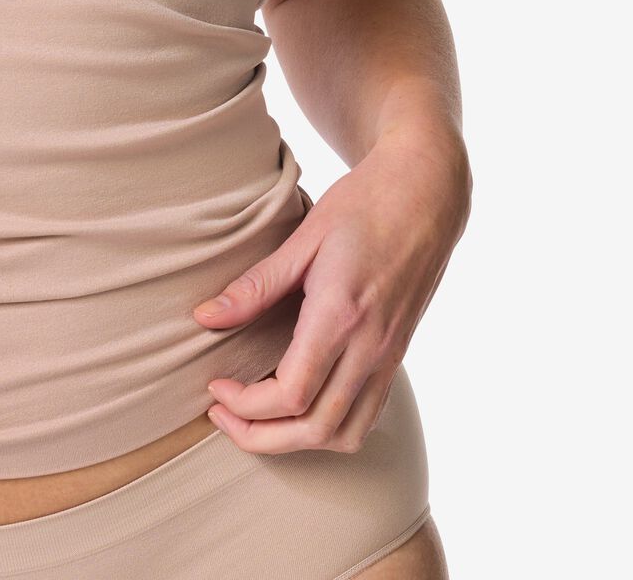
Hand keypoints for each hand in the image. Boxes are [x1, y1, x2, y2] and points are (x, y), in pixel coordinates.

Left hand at [189, 127, 469, 454]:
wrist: (427, 190)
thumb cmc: (364, 202)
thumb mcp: (304, 235)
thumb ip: (256, 285)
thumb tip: (204, 317)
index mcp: (342, 313)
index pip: (292, 393)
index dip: (246, 405)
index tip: (215, 388)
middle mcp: (371, 345)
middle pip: (315, 428)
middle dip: (261, 437)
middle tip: (222, 416)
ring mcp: (390, 354)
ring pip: (346, 433)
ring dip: (296, 441)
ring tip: (257, 419)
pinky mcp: (398, 353)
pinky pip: (367, 415)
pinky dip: (329, 428)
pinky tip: (300, 405)